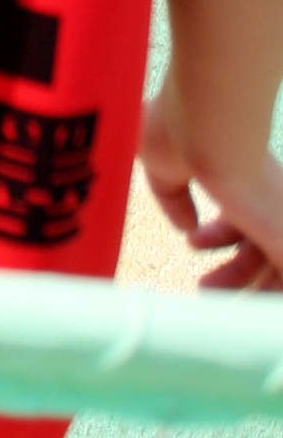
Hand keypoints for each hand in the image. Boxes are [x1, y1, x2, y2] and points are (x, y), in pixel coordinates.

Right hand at [140, 86, 282, 290]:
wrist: (206, 127)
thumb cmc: (183, 132)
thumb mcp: (166, 168)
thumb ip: (174, 199)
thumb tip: (185, 226)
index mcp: (247, 182)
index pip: (245, 221)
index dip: (219, 239)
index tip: (192, 244)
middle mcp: (270, 202)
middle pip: (263, 251)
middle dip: (233, 274)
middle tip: (204, 287)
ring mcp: (281, 220)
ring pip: (278, 270)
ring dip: (244, 289)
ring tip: (208, 293)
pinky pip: (282, 282)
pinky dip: (266, 298)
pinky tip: (239, 309)